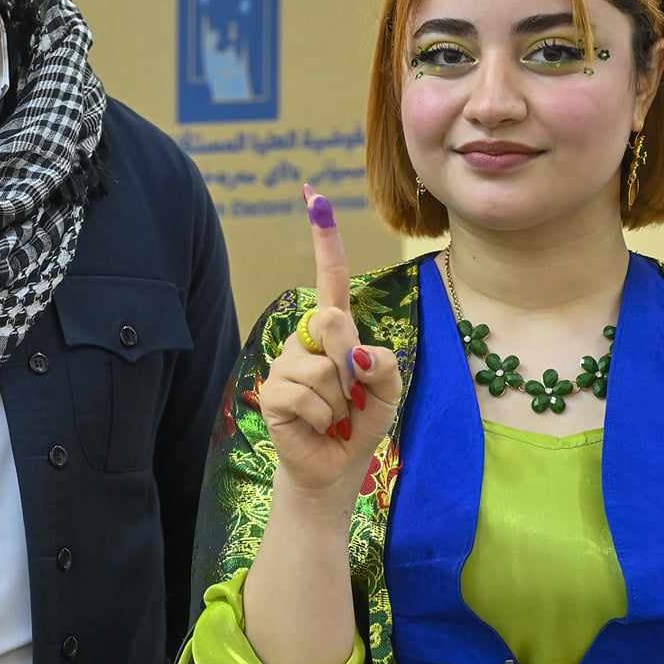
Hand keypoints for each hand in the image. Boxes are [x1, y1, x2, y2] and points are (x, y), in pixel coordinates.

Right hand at [257, 185, 402, 500]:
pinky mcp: (273, 392)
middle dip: (352, 363)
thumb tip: (354, 356)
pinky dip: (324, 418)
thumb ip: (385, 365)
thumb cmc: (361, 422)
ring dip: (341, 401)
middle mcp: (306, 338)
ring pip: (324, 369)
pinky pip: (308, 397)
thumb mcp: (390, 392)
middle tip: (352, 395)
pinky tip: (318, 426)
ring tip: (334, 415)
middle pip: (334, 322)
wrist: (335, 468)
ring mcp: (286, 363)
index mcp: (336, 331)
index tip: (314, 195)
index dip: (325, 238)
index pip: (332, 278)